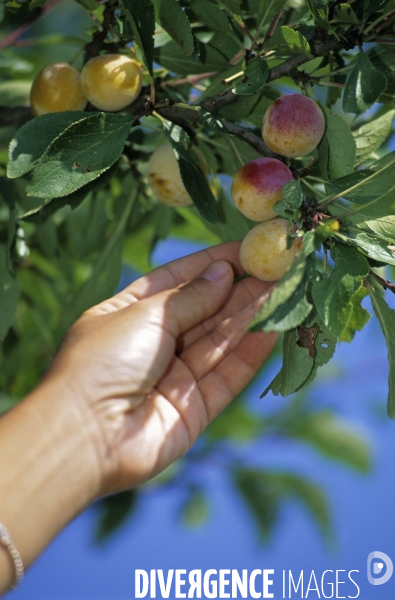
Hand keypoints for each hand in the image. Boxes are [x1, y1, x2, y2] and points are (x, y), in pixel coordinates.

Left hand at [46, 241, 276, 494]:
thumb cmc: (103, 362)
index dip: (211, 264)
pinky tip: (273, 328)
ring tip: (283, 291)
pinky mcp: (194, 408)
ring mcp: (173, 377)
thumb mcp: (146, 315)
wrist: (85, 438)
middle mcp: (153, 344)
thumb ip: (191, 297)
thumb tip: (224, 272)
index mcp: (129, 314)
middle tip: (275, 268)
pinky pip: (228, 375)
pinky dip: (250, 353)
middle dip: (238, 289)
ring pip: (220, 341)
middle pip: (203, 311)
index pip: (177, 281)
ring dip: (250, 316)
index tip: (245, 249)